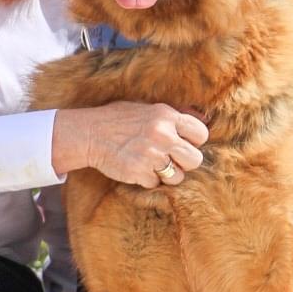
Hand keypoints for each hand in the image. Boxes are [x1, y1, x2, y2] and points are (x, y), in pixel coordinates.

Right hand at [52, 102, 207, 188]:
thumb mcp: (146, 108)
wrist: (89, 133)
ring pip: (177, 177)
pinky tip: (136, 168)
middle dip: (184, 162)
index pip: (201, 134)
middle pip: (195, 159)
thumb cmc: (118, 119)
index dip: (194, 141)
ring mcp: (151, 155)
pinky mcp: (139, 172)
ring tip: (152, 165)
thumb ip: (173, 115)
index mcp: (166, 116)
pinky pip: (155, 184)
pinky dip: (147, 180)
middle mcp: (162, 135)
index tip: (182, 143)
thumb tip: (203, 118)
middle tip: (170, 159)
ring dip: (167, 175)